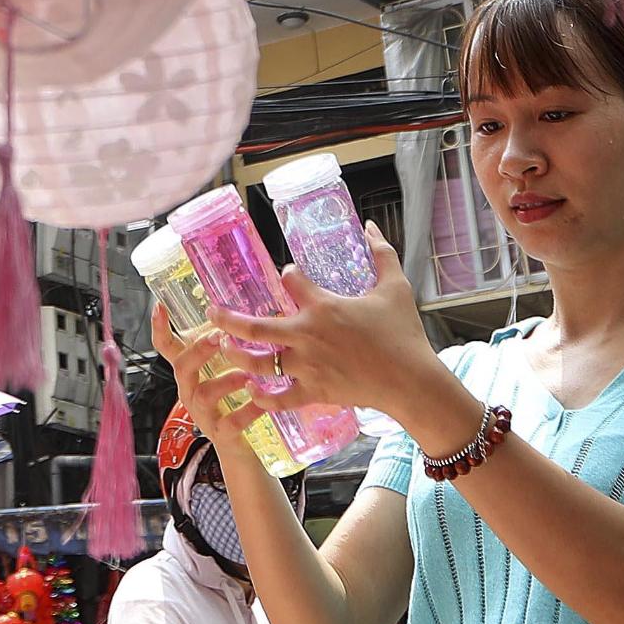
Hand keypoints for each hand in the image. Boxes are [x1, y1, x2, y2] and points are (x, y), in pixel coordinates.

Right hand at [150, 304, 272, 469]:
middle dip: (198, 350)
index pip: (167, 347)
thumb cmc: (234, 399)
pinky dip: (246, 411)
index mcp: (190, 372)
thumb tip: (247, 309)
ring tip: (247, 374)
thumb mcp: (226, 367)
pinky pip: (229, 422)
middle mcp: (191, 390)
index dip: (160, 328)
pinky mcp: (221, 434)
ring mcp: (203, 414)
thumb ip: (229, 343)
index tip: (159, 306)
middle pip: (182, 367)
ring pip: (203, 395)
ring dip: (225, 381)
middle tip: (219, 336)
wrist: (242, 447)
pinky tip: (261, 402)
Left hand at [212, 227, 469, 442]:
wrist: (411, 380)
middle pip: (255, 326)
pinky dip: (263, 396)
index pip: (291, 281)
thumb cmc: (403, 333)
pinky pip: (280, 397)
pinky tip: (253, 390)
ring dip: (237, 355)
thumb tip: (371, 225)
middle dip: (227, 318)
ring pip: (259, 362)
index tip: (290, 275)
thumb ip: (381, 253)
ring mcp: (307, 366)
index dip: (289, 274)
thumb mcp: (394, 287)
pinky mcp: (314, 391)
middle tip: (212, 312)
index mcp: (323, 306)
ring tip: (224, 348)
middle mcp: (307, 335)